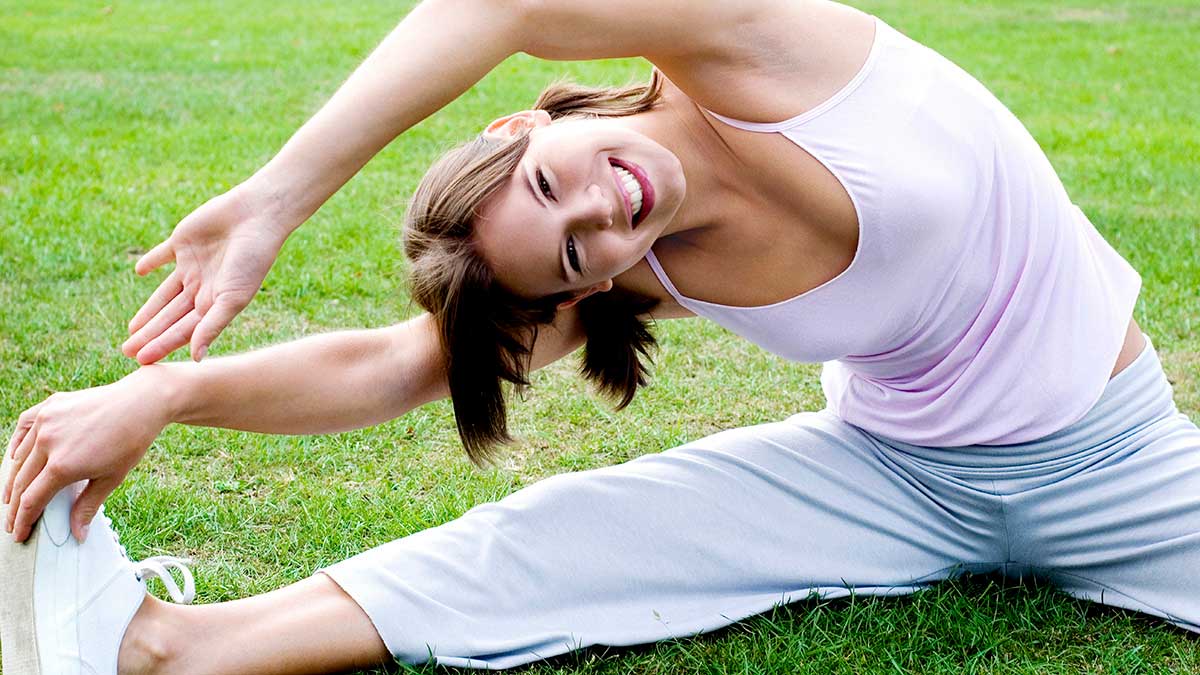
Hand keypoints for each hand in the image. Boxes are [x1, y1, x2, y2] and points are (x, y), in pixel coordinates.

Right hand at [4, 370, 173, 542]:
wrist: (141, 403)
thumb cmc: (131, 442)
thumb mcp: (111, 478)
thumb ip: (88, 506)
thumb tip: (77, 534)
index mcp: (63, 466)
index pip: (31, 500)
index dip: (22, 520)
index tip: (18, 534)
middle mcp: (48, 443)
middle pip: (21, 481)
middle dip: (14, 506)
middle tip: (12, 522)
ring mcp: (46, 422)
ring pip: (19, 456)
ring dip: (13, 478)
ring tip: (13, 496)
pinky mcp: (49, 406)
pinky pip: (23, 427)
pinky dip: (17, 444)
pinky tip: (16, 458)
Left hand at [124, 184, 291, 363]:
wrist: (257, 217)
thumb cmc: (252, 260)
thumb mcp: (232, 298)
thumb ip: (212, 326)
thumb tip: (196, 358)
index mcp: (215, 302)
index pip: (183, 329)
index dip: (162, 344)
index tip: (141, 360)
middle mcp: (202, 287)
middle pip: (170, 316)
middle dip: (150, 334)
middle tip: (128, 351)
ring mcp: (192, 264)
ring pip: (164, 293)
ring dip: (148, 310)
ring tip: (132, 328)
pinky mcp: (183, 241)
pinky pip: (162, 255)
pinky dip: (151, 262)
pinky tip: (140, 270)